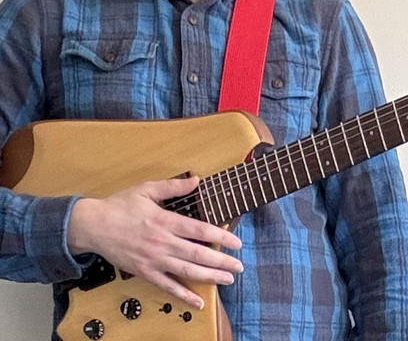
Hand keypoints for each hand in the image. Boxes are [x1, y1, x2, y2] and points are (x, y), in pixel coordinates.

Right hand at [67, 176, 242, 308]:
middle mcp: (162, 243)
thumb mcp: (147, 189)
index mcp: (165, 221)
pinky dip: (184, 295)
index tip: (236, 242)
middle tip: (239, 267)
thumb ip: (173, 186)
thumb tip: (196, 180)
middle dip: (221, 262)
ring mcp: (153, 260)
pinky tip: (198, 302)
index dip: (221, 237)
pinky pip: (167, 287)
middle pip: (198, 255)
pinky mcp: (144, 272)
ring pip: (187, 272)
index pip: (200, 231)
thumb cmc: (120, 205)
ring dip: (209, 277)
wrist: (93, 226)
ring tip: (228, 280)